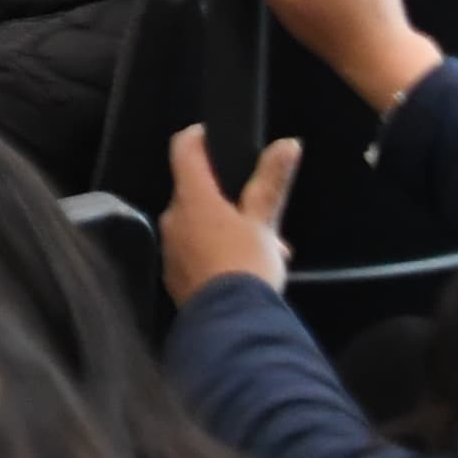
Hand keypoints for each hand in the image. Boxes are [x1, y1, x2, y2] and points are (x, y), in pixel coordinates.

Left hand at [161, 125, 298, 303]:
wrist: (231, 322)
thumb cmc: (247, 264)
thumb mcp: (265, 221)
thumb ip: (272, 181)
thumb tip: (287, 143)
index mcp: (191, 198)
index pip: (183, 150)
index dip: (198, 137)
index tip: (215, 135)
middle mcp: (172, 217)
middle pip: (196, 192)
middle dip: (231, 199)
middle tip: (264, 215)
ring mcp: (170, 247)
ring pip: (200, 225)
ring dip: (230, 229)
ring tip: (268, 249)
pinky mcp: (174, 274)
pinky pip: (196, 251)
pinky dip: (219, 252)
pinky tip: (247, 269)